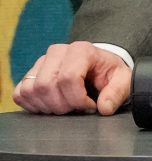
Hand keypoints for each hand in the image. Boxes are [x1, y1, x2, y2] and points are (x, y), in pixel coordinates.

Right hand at [13, 42, 132, 115]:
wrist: (98, 66)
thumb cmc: (109, 73)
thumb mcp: (122, 80)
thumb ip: (117, 93)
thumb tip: (104, 108)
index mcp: (81, 51)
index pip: (68, 78)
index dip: (78, 99)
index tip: (90, 106)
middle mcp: (57, 52)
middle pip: (46, 86)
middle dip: (62, 105)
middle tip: (76, 109)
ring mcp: (41, 62)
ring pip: (31, 90)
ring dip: (48, 106)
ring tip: (65, 106)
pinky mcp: (30, 74)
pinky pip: (20, 93)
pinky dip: (32, 105)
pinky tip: (50, 105)